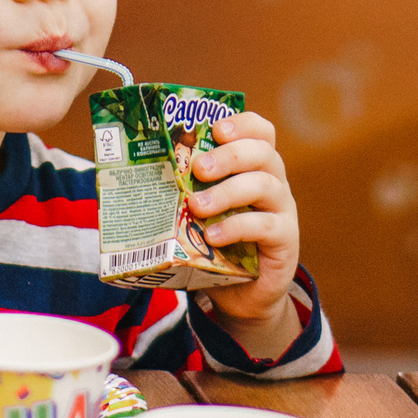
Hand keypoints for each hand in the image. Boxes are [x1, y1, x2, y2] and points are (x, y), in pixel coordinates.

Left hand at [187, 112, 303, 352]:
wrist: (242, 293)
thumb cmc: (217, 244)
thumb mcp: (200, 213)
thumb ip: (182, 193)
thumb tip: (132, 182)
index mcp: (254, 167)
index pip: (260, 132)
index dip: (242, 124)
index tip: (216, 128)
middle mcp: (273, 182)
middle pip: (262, 153)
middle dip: (229, 155)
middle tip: (198, 168)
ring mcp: (282, 210)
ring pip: (264, 185)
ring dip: (227, 192)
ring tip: (197, 206)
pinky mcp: (285, 240)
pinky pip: (266, 226)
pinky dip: (236, 227)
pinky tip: (213, 236)